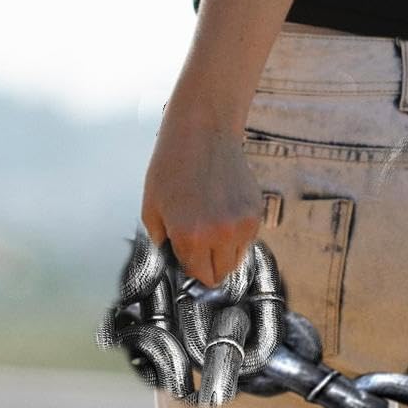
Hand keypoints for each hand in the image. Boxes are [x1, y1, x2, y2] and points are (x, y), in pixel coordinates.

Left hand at [141, 112, 261, 286]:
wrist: (203, 132)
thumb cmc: (172, 164)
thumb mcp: (151, 204)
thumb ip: (161, 239)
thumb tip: (174, 257)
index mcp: (191, 236)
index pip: (200, 275)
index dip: (192, 267)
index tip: (187, 255)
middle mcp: (221, 236)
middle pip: (222, 273)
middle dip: (210, 262)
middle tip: (200, 241)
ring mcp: (242, 226)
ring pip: (237, 258)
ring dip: (225, 248)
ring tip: (212, 220)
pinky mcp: (256, 214)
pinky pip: (248, 238)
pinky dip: (237, 231)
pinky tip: (223, 207)